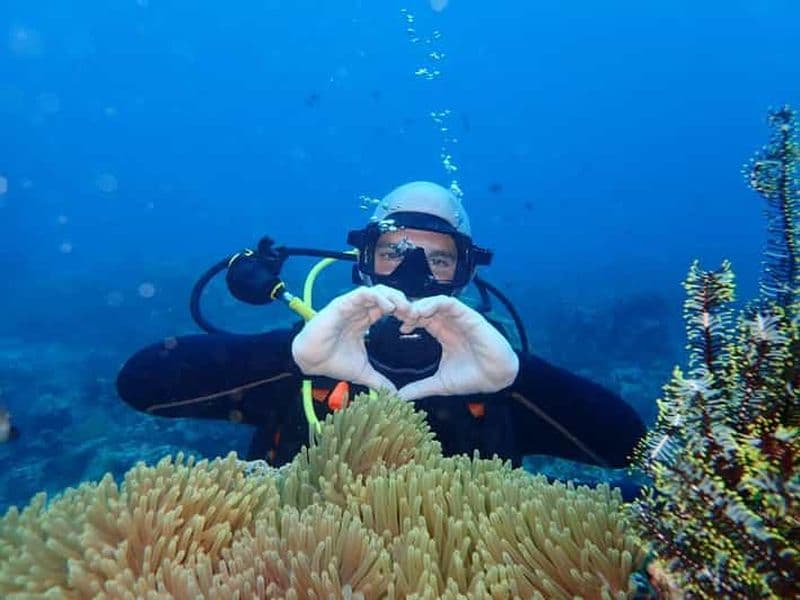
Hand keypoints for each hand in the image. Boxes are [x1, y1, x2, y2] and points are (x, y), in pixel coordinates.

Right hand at [291, 285, 412, 391]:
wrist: (311, 361)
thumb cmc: (332, 362)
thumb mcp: (363, 372)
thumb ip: (379, 381)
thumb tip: (394, 395)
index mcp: (365, 319)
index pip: (389, 308)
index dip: (404, 312)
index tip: (416, 323)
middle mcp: (359, 309)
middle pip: (387, 296)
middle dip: (403, 303)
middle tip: (416, 315)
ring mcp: (351, 305)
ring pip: (378, 290)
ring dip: (394, 297)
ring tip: (406, 309)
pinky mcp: (342, 304)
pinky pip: (363, 293)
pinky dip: (379, 297)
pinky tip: (389, 307)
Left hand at [395, 296, 519, 400]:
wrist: (496, 379)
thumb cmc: (472, 379)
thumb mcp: (440, 384)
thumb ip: (420, 388)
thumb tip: (399, 397)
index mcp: (443, 334)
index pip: (422, 320)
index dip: (409, 320)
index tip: (399, 328)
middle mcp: (451, 324)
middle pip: (427, 308)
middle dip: (411, 310)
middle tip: (397, 316)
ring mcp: (460, 319)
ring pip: (436, 302)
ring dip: (420, 305)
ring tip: (409, 314)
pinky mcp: (469, 316)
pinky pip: (449, 303)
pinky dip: (434, 303)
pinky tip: (422, 312)